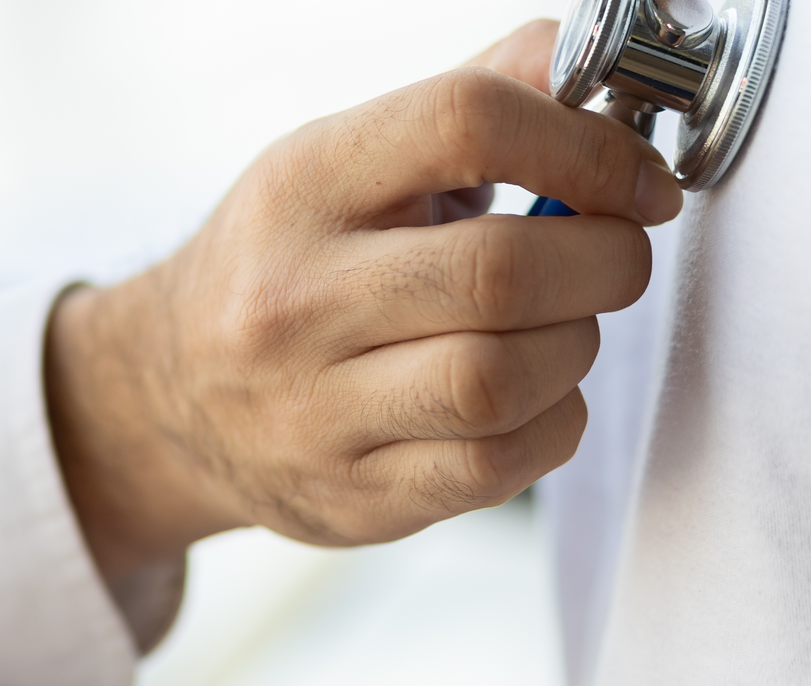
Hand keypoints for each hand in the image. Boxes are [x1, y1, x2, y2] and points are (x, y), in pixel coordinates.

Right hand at [47, 20, 678, 641]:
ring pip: (504, 380)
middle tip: (619, 254)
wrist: (172, 398)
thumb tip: (585, 63)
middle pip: (501, 273)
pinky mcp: (354, 498)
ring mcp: (315, 411)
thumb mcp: (343, 162)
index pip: (464, 123)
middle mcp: (294, 300)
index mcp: (301, 187)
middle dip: (607, 259)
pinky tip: (536, 396)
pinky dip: (553, 423)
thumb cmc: (285, 263)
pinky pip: (498, 467)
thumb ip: (469, 103)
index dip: (584, 144)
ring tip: (564, 327)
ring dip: (577, 347)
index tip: (638, 177)